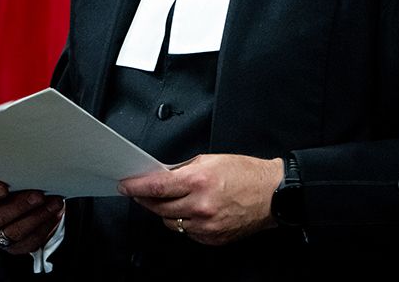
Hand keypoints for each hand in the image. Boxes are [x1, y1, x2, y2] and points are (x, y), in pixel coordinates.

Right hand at [0, 179, 64, 254]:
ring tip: (53, 203)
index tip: (4, 188)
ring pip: (15, 231)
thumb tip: (28, 165)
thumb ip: (9, 172)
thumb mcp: (5, 174)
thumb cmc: (11, 183)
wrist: (18, 201)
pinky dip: (44, 227)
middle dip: (20, 206)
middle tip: (39, 196)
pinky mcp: (12, 247)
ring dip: (37, 216)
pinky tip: (54, 214)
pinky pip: (29, 241)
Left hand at [119, 154, 282, 245]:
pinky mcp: (212, 238)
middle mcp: (200, 205)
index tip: (125, 185)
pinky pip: (187, 232)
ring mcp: (206, 225)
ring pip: (170, 222)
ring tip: (173, 200)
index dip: (136, 187)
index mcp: (198, 181)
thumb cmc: (246, 174)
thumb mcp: (211, 160)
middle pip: (158, 207)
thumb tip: (162, 175)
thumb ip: (183, 169)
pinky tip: (191, 211)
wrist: (272, 195)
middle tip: (140, 192)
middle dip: (146, 200)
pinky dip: (184, 222)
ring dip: (165, 211)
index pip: (156, 187)